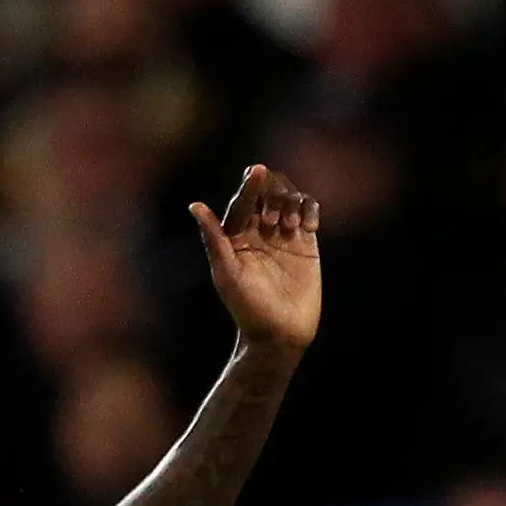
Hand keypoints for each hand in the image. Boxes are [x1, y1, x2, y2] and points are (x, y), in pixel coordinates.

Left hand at [192, 164, 320, 354]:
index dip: (250, 184)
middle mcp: (259, 230)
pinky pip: (309, 211)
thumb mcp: (227, 274)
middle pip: (267, 190)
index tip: (256, 171)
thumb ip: (214, 239)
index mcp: (236, 235)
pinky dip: (310, 209)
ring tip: (290, 227)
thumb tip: (194, 205)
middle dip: (273, 193)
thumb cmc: (248, 308)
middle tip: (275, 220)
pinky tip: (309, 226)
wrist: (280, 334)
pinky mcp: (306, 242)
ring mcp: (284, 234)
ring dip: (291, 202)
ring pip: (289, 196)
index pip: (243, 200)